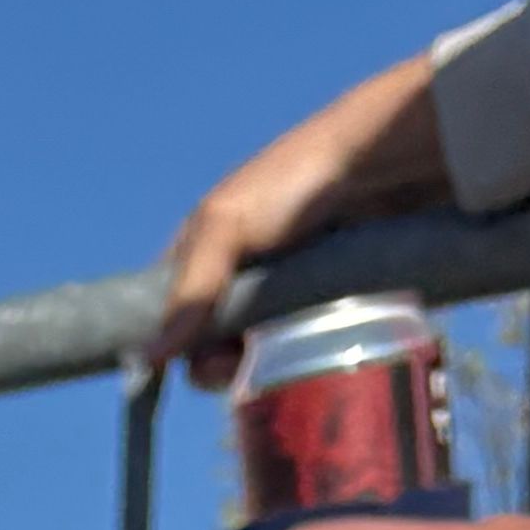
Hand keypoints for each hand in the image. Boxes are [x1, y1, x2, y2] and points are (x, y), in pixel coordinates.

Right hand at [153, 48, 448, 377]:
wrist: (381, 161)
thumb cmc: (294, 181)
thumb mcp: (225, 225)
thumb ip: (189, 289)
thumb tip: (148, 357)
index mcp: (205, 253)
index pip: (172, 319)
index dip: (177, 349)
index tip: (205, 362)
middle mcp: (240, 276)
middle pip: (213, 347)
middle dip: (221, 365)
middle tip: (244, 363)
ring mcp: (283, 293)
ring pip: (256, 354)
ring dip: (260, 368)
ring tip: (282, 359)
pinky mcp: (324, 305)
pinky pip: (300, 349)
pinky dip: (298, 359)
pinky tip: (310, 357)